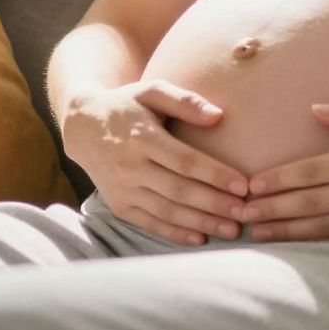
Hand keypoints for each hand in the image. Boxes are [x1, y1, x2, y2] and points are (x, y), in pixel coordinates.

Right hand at [59, 79, 249, 246]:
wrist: (83, 126)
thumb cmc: (126, 105)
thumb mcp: (152, 90)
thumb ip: (185, 101)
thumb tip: (218, 116)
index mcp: (142, 138)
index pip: (185, 161)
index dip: (215, 175)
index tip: (243, 185)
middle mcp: (130, 167)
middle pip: (179, 191)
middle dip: (215, 204)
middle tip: (245, 212)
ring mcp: (123, 190)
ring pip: (167, 212)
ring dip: (201, 223)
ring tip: (231, 230)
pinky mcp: (118, 205)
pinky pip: (150, 223)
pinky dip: (175, 234)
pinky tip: (200, 239)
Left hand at [236, 98, 328, 247]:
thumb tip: (315, 110)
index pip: (314, 171)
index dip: (278, 180)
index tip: (251, 185)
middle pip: (313, 203)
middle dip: (272, 210)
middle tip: (239, 217)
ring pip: (328, 229)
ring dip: (290, 232)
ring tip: (260, 235)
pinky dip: (324, 247)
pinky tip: (304, 247)